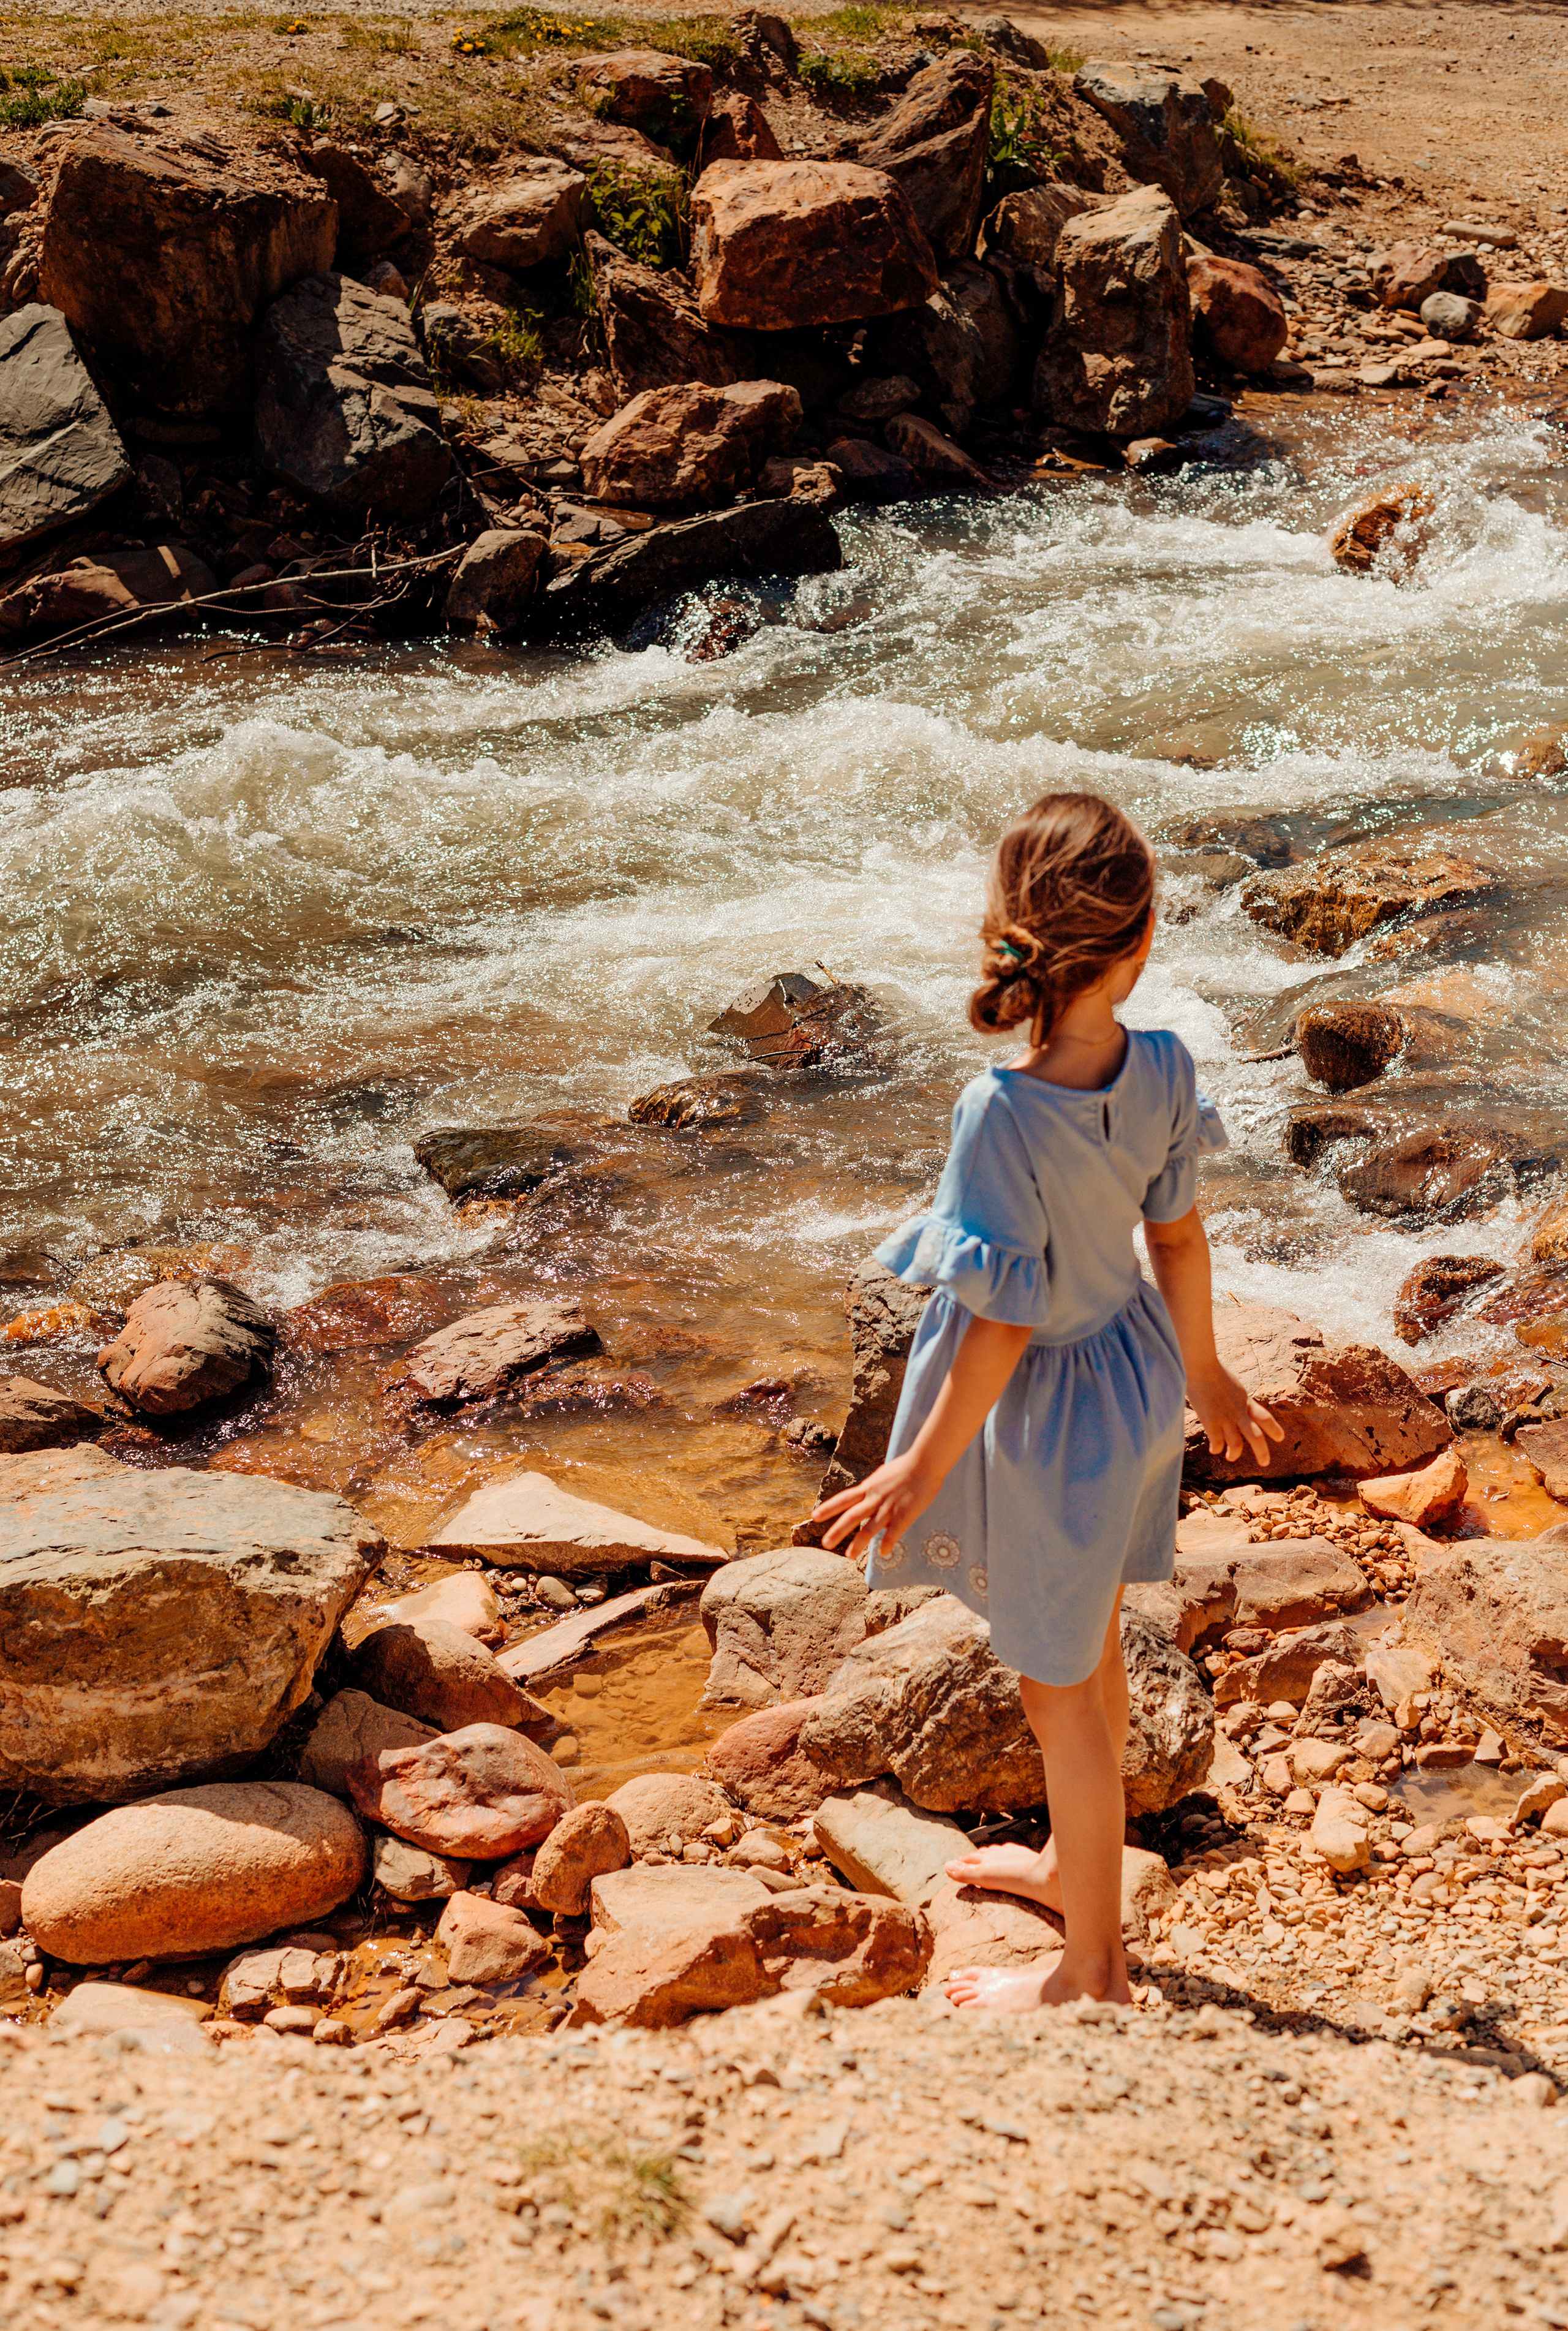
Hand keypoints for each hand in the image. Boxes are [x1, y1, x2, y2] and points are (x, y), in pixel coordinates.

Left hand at [812, 1448, 942, 1564]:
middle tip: (825, 1544)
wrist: (925, 1463)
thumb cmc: (906, 1466)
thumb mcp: (882, 1475)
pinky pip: (893, 1533)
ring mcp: (888, 1507)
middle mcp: (874, 1498)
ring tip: (849, 1556)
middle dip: (837, 1531)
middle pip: (851, 1516)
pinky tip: (883, 1554)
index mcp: (869, 1487)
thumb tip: (866, 1492)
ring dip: (858, 1543)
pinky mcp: (904, 1514)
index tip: (815, 1517)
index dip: (828, 1508)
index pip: (844, 1499)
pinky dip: (887, 1544)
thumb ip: (873, 1486)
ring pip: (869, 1528)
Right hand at [1189, 1365, 1283, 1467]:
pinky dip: (1216, 1448)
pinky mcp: (1211, 1421)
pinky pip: (1217, 1442)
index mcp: (1246, 1401)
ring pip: (1236, 1445)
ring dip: (1234, 1455)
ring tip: (1231, 1457)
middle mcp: (1239, 1412)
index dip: (1274, 1429)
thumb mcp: (1234, 1386)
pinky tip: (1214, 1449)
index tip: (1281, 1438)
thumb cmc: (1214, 1373)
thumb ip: (1238, 1400)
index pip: (1265, 1418)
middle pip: (1256, 1437)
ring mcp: (1225, 1418)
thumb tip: (1240, 1407)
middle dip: (1262, 1452)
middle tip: (1265, 1463)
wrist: (1201, 1367)